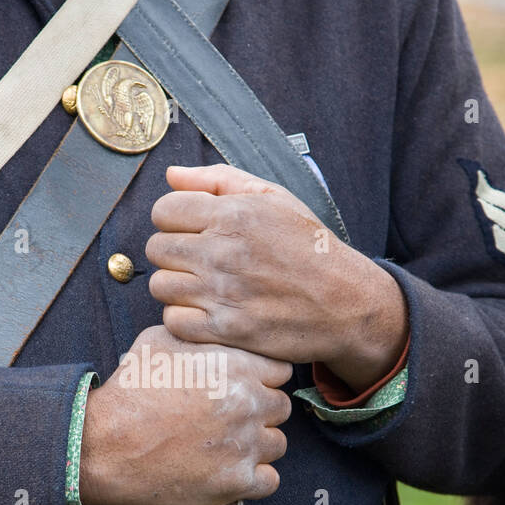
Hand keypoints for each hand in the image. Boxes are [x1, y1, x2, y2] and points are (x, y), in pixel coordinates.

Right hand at [79, 325, 291, 504]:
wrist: (106, 444)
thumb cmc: (129, 392)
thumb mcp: (160, 342)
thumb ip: (198, 335)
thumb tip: (207, 328)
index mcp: (236, 366)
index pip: (281, 371)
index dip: (262, 379)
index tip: (244, 388)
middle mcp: (248, 403)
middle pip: (281, 407)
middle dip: (261, 412)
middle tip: (231, 420)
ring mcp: (245, 444)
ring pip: (277, 444)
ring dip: (257, 446)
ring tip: (226, 447)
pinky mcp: (237, 481)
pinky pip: (270, 481)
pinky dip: (253, 479)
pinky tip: (230, 471)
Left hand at [146, 164, 408, 392]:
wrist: (347, 303)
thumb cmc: (310, 248)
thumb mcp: (275, 198)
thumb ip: (220, 180)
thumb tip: (171, 175)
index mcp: (234, 214)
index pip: (163, 211)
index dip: (173, 220)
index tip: (191, 230)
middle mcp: (224, 251)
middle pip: (157, 249)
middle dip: (173, 253)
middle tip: (197, 261)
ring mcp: (224, 293)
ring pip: (161, 286)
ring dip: (177, 287)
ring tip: (202, 287)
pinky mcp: (227, 329)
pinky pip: (174, 321)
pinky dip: (184, 318)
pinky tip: (206, 312)